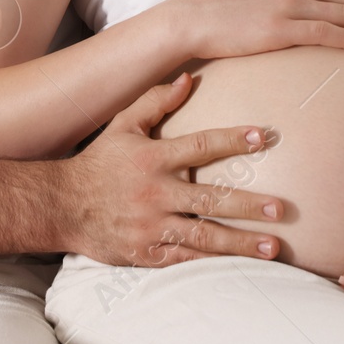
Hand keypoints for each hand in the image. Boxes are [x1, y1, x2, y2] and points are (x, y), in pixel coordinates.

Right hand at [61, 72, 286, 266]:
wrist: (62, 205)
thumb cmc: (99, 162)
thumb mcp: (123, 124)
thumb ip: (155, 101)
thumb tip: (188, 79)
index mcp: (153, 158)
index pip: (200, 146)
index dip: (232, 140)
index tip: (263, 137)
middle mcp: (156, 193)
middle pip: (209, 199)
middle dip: (248, 205)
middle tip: (281, 208)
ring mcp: (152, 226)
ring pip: (204, 237)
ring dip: (241, 242)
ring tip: (274, 246)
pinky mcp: (148, 252)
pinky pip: (186, 259)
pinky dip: (214, 262)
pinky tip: (241, 264)